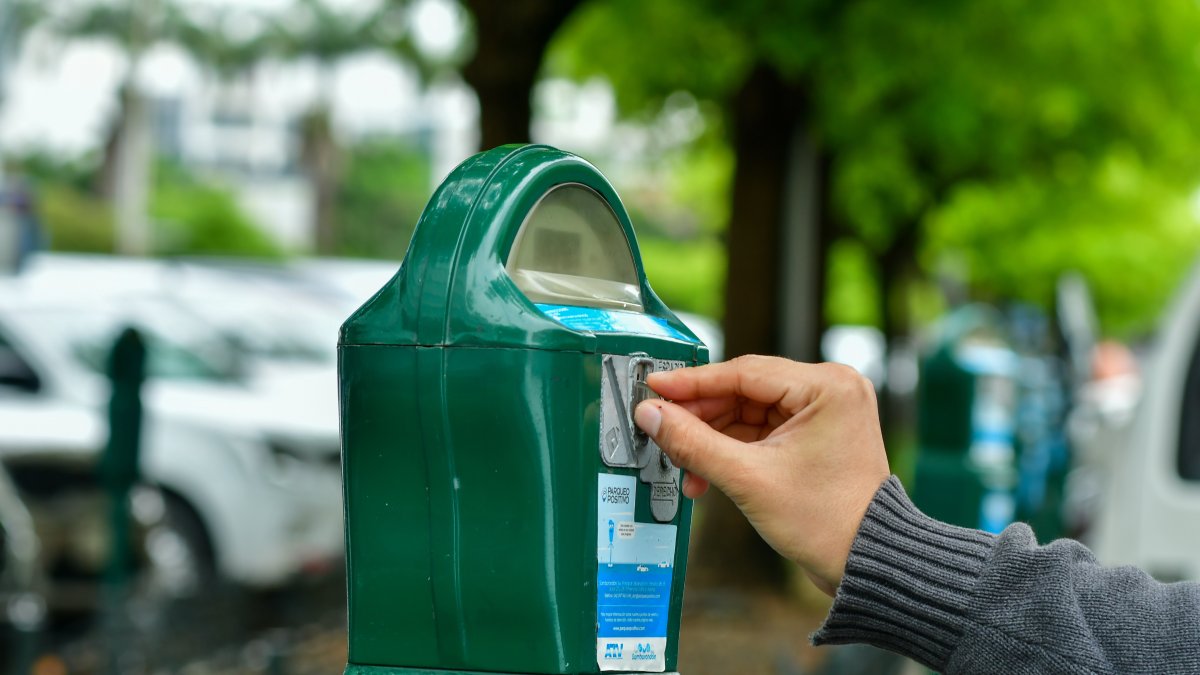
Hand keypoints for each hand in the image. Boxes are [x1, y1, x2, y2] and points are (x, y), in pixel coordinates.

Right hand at [633, 355, 889, 594]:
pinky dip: (731, 449)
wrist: (866, 562)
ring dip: (711, 438)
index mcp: (827, 386)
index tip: (655, 388)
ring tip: (684, 465)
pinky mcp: (813, 433)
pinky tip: (705, 473)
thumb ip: (693, 442)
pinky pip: (759, 430)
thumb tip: (651, 414)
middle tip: (660, 430)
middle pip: (742, 390)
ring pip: (746, 411)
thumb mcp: (748, 479)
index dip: (692, 383)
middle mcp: (829, 389)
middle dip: (700, 417)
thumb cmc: (828, 523)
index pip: (743, 372)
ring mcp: (822, 411)